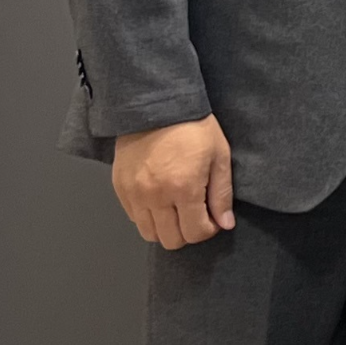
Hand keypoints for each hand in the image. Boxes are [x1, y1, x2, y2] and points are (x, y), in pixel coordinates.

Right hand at [112, 114, 233, 248]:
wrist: (155, 104)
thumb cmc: (192, 126)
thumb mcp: (219, 156)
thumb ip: (222, 194)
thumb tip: (225, 224)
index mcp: (183, 188)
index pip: (195, 233)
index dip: (208, 230)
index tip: (212, 217)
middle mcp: (155, 196)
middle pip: (171, 240)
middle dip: (188, 232)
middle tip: (195, 213)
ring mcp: (134, 193)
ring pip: (149, 233)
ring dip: (166, 227)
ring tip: (177, 208)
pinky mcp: (120, 187)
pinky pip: (134, 217)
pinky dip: (148, 215)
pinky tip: (160, 198)